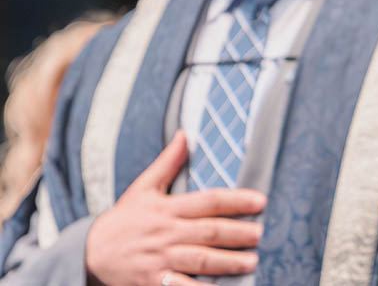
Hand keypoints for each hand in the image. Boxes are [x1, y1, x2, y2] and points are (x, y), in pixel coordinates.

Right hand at [85, 130, 265, 285]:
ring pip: (200, 260)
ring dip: (227, 262)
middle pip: (208, 232)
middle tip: (261, 234)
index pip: (209, 201)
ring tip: (252, 262)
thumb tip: (185, 134)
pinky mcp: (153, 283)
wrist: (89, 252)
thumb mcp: (143, 187)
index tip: (260, 201)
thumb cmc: (124, 219)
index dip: (236, 200)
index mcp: (168, 208)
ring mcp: (161, 260)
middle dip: (237, 233)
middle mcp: (167, 233)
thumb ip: (168, 162)